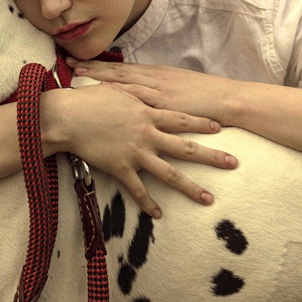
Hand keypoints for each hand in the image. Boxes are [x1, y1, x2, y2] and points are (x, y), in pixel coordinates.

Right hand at [41, 81, 236, 218]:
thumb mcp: (114, 89)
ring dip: (190, 187)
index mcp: (146, 113)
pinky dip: (148, 202)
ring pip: (169, 173)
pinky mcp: (121, 168)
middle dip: (212, 156)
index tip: (219, 128)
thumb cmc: (88, 99)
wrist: (69, 116)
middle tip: (233, 163)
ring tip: (208, 199)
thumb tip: (138, 87)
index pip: (181, 119)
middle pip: (185, 147)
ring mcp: (136, 152)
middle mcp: (147, 134)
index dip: (201, 123)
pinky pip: (138, 189)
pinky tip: (158, 214)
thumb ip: (131, 93)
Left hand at [67, 58, 239, 124]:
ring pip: (122, 80)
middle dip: (91, 67)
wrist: (229, 100)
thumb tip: (139, 94)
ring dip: (99, 77)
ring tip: (76, 74)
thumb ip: (158, 90)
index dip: (98, 66)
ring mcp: (158, 90)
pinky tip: (103, 95)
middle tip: (67, 62)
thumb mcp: (178, 88)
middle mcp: (154, 78)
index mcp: (156, 74)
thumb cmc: (205, 98)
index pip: (121, 69)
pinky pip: (137, 98)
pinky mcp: (164, 104)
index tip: (78, 62)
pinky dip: (119, 95)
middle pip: (116, 71)